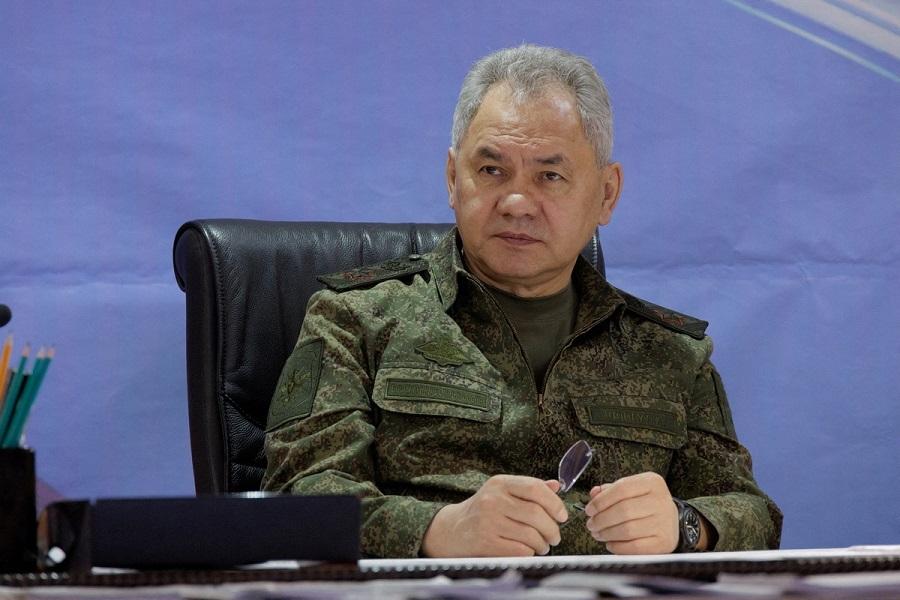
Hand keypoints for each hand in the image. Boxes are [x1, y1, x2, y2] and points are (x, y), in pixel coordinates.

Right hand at [421, 475, 567, 556]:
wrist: (452, 529)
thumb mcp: (501, 492)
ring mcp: (488, 521)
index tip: (562, 516)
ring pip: (530, 535)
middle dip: (552, 529)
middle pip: (536, 514)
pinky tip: (528, 551)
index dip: (554, 503)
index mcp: (500, 483)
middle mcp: (493, 500)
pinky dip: (529, 553)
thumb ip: (528, 488)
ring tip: (542, 546)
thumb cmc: (482, 510)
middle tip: (555, 536)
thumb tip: (556, 486)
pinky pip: (520, 550)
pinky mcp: (485, 542)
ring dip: (542, 544)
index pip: (535, 488)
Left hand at [583, 472, 678, 553]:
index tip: (589, 510)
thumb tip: (594, 494)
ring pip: (627, 530)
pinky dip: (618, 547)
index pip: (621, 489)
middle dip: (601, 519)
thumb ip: (611, 491)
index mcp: (652, 483)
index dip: (601, 501)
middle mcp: (661, 501)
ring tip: (598, 534)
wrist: (672, 522)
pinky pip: (635, 547)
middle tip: (591, 524)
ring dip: (607, 533)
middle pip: (623, 510)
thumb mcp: (631, 490)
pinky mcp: (664, 543)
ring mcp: (665, 523)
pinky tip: (611, 544)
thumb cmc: (646, 504)